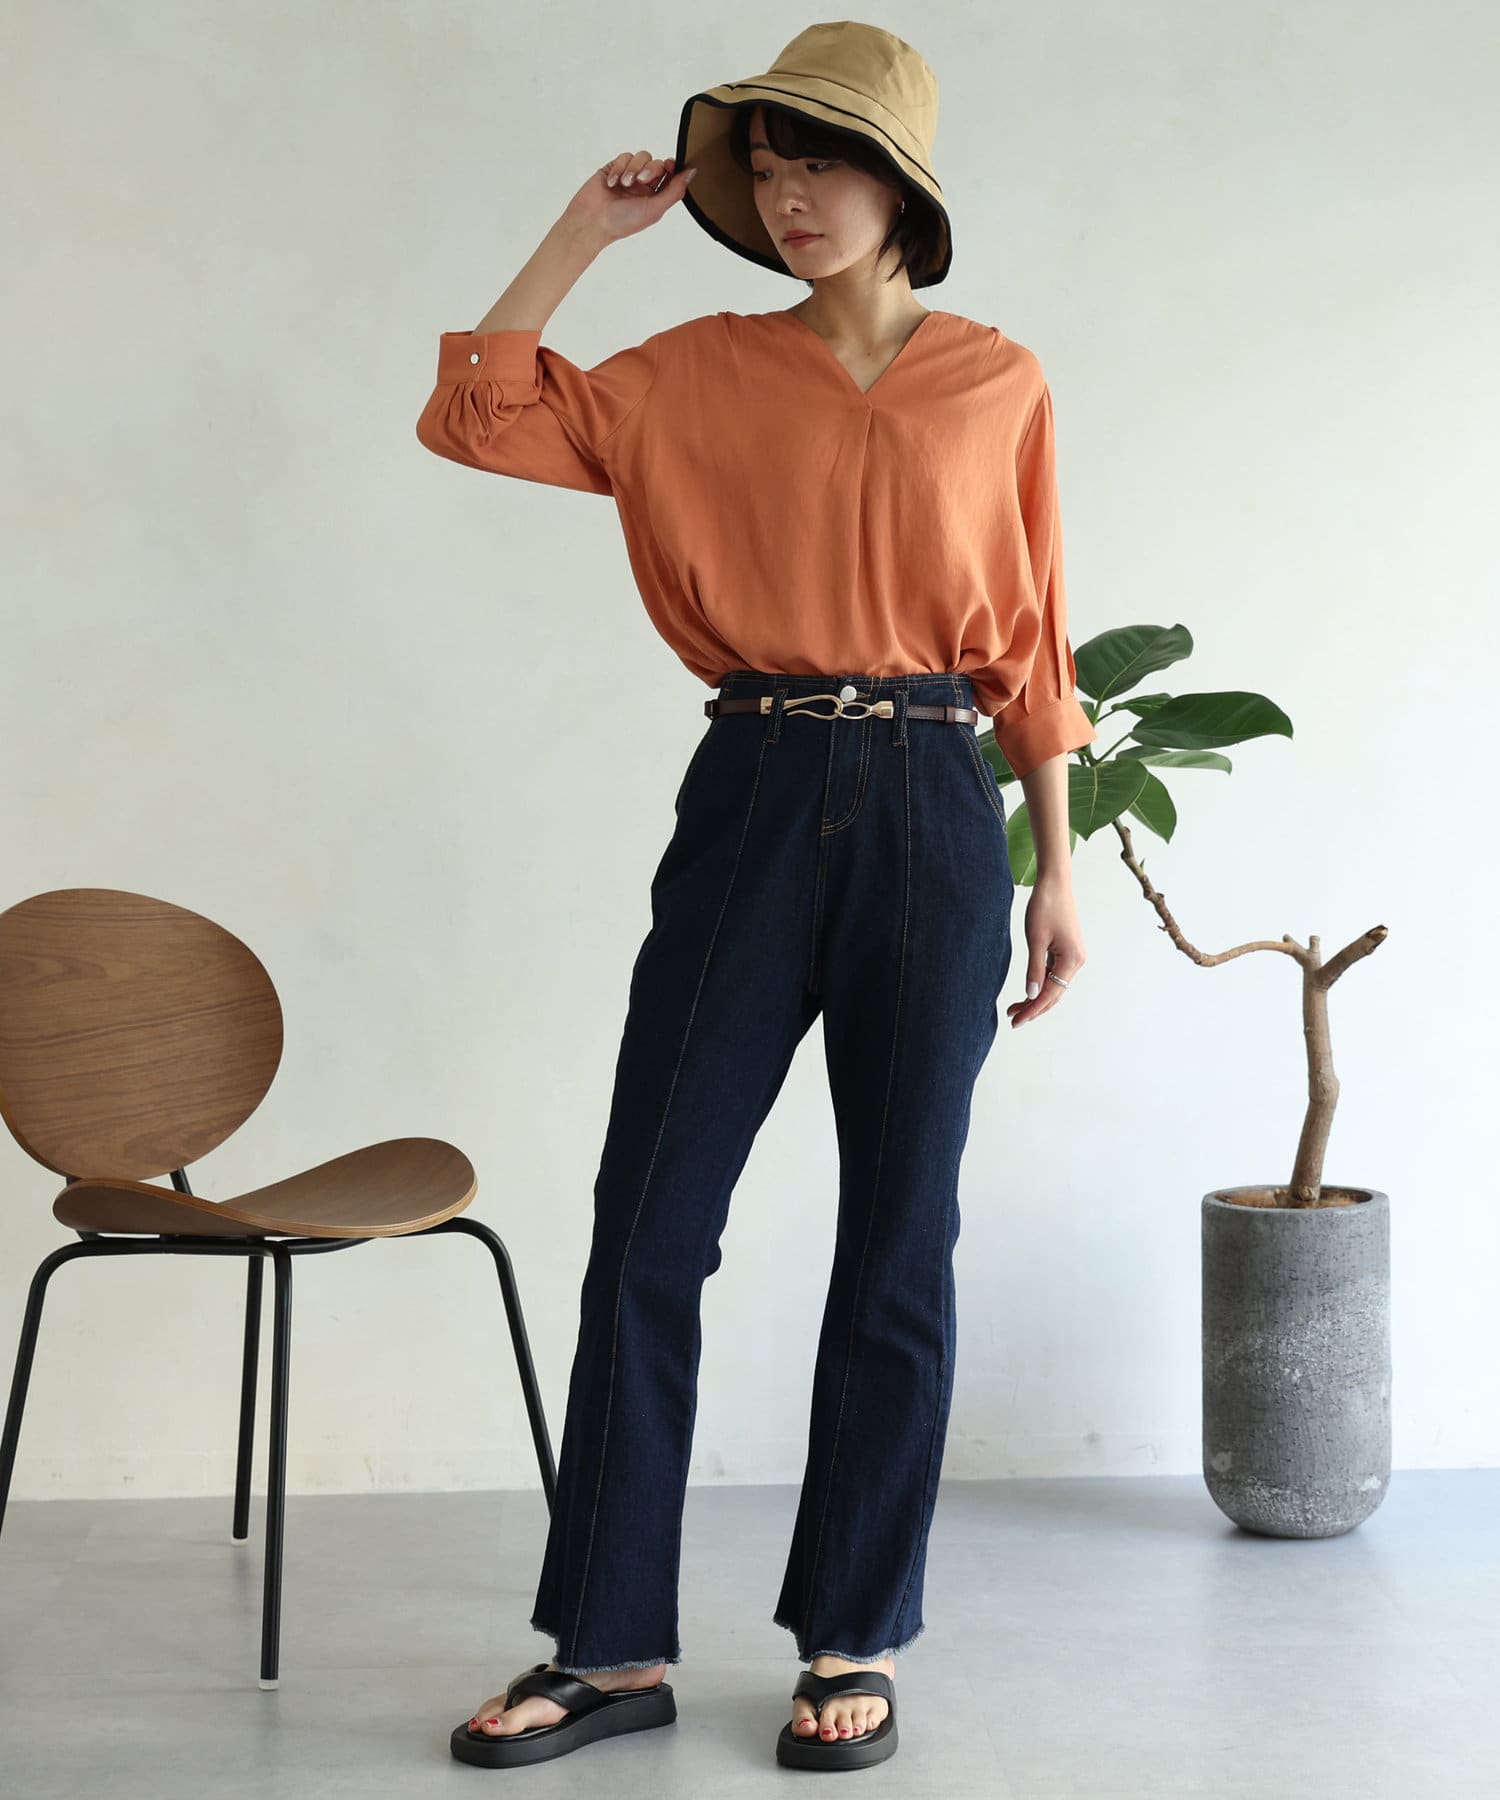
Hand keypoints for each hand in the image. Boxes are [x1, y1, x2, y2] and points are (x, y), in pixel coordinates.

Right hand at [561, 150, 696, 244]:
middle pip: (657, 163)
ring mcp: (628, 176)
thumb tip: (692, 172)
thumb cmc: (623, 222)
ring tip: (624, 184)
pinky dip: (619, 168)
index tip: (670, 166)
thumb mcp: (655, 209)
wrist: (592, 220)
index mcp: (656, 198)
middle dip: (651, 168)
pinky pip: (624, 156)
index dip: (672, 168)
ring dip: (634, 168)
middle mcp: (643, 186)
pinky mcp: (614, 168)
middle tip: (642, 180)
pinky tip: (612, 183)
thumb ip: (675, 191)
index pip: (670, 176)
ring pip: (641, 157)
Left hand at [1005, 872, 1085, 1027]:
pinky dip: (1041, 984)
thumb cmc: (1045, 907)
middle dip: (1034, 1008)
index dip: (1032, 1009)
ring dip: (1037, 997)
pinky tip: (1028, 990)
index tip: (1016, 1020)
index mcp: (1072, 960)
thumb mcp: (1036, 939)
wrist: (1055, 883)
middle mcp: (1077, 961)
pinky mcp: (1067, 951)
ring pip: (1055, 986)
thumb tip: (1032, 995)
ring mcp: (1073, 956)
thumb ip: (1034, 969)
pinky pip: (1055, 974)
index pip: (1050, 994)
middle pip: (1055, 994)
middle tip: (1013, 1019)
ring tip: (1015, 1008)